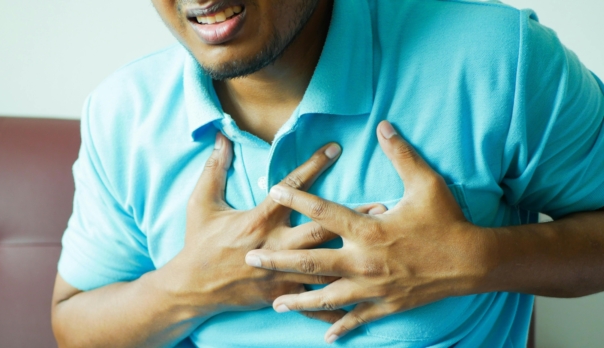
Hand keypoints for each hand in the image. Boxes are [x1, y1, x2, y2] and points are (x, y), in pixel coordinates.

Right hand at [164, 132, 385, 316]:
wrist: (191, 287)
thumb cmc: (197, 243)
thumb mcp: (201, 203)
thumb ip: (214, 169)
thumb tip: (222, 138)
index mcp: (258, 220)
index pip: (291, 189)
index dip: (313, 166)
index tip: (335, 149)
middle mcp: (275, 246)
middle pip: (320, 229)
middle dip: (351, 217)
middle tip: (381, 206)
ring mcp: (280, 272)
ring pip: (325, 264)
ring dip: (355, 254)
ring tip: (381, 245)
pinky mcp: (282, 293)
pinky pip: (314, 300)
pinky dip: (338, 302)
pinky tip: (363, 300)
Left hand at [244, 121, 491, 343]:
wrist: (472, 261)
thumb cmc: (447, 220)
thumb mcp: (426, 183)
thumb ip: (401, 154)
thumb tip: (384, 126)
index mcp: (368, 230)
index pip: (324, 212)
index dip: (297, 199)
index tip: (273, 191)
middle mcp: (364, 261)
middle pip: (311, 262)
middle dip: (278, 260)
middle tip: (251, 258)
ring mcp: (372, 287)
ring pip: (326, 296)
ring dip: (298, 300)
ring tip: (275, 302)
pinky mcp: (385, 305)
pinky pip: (357, 318)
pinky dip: (340, 327)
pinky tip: (323, 336)